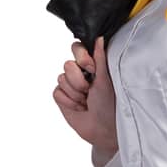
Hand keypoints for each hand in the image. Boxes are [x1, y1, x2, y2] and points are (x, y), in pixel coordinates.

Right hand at [53, 37, 118, 155]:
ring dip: (76, 93)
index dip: (82, 59)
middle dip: (79, 81)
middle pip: (67, 64)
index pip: (77, 48)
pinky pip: (57, 92)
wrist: (103, 128)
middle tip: (90, 91)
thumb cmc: (110, 104)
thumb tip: (99, 37)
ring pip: (61, 78)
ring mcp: (69, 85)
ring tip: (87, 101)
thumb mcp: (106, 79)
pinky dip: (69, 101)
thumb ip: (101, 57)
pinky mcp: (61, 97)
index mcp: (91, 65)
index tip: (92, 70)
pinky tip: (80, 108)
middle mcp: (79, 73)